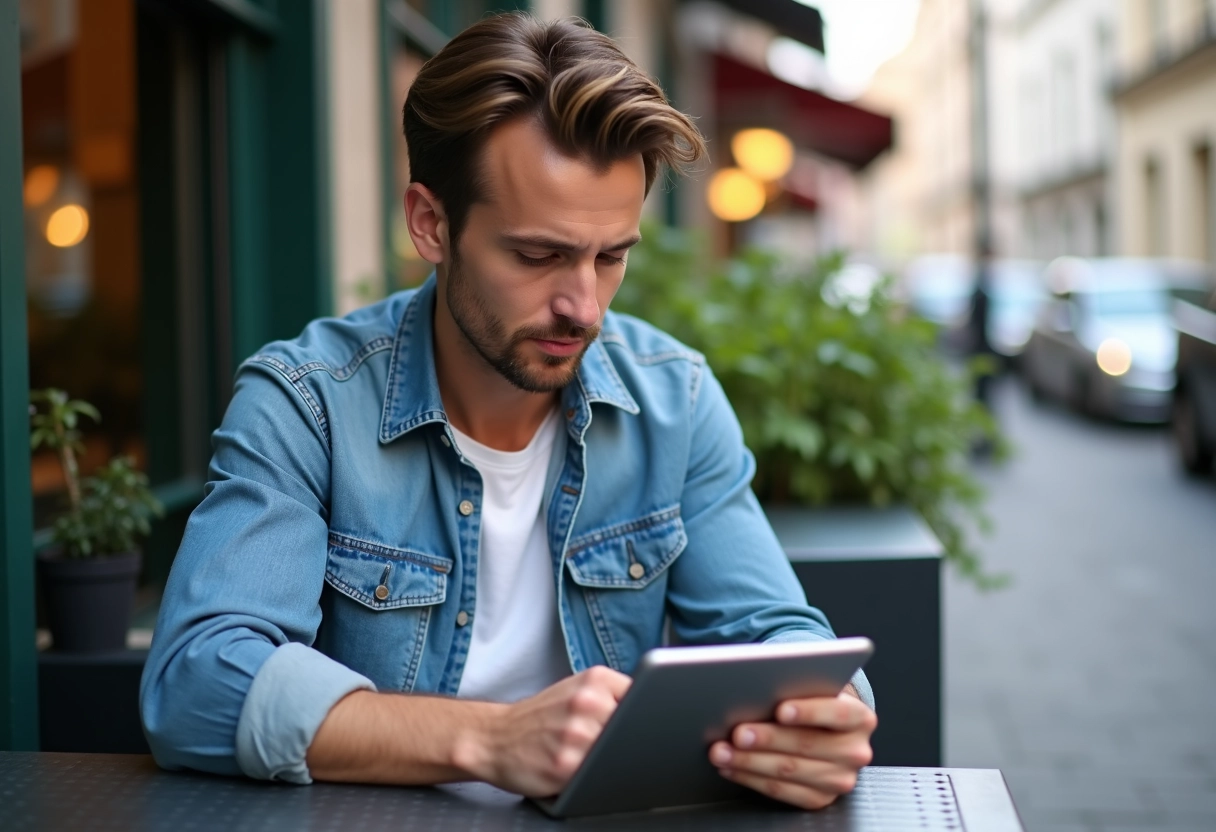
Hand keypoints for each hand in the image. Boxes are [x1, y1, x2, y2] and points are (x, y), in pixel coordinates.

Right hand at [451, 666, 630, 796]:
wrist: (495, 737)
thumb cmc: (540, 717)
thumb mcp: (577, 690)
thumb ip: (612, 696)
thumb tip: (653, 712)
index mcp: (595, 679)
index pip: (643, 697)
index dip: (643, 715)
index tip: (640, 724)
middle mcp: (587, 701)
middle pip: (633, 727)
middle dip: (626, 739)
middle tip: (606, 743)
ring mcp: (576, 733)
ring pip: (617, 753)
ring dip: (608, 760)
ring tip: (586, 755)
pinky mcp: (566, 765)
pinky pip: (597, 775)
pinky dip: (593, 776)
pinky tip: (575, 768)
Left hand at [708, 689, 876, 809]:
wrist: (829, 733)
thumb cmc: (814, 704)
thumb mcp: (815, 690)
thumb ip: (798, 688)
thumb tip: (760, 687)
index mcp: (860, 718)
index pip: (838, 713)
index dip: (809, 711)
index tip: (781, 709)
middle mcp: (855, 751)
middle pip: (807, 744)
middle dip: (767, 738)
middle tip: (737, 732)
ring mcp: (839, 779)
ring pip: (789, 770)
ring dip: (749, 761)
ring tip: (722, 751)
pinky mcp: (820, 798)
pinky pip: (781, 791)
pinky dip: (751, 778)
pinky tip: (731, 768)